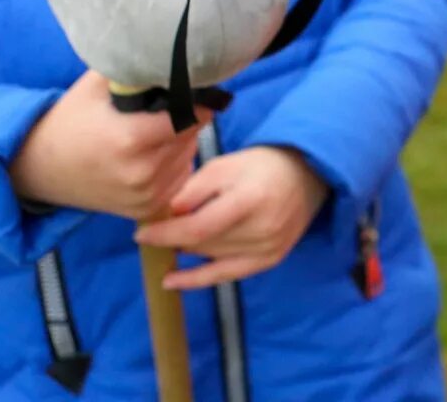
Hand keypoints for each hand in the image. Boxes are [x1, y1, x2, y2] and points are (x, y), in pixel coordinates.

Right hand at [8, 70, 205, 220]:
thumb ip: (136, 68)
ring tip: (155, 130)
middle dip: (186, 117)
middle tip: (168, 107)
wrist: (42, 168)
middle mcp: (142, 172)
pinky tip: (151, 152)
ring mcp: (145, 195)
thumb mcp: (98, 84)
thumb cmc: (72, 120)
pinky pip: (179, 176)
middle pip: (190, 135)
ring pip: (187, 155)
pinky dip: (174, 162)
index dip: (195, 100)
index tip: (195, 89)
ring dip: (181, 141)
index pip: (190, 115)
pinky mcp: (147, 208)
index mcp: (131, 139)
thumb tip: (171, 52)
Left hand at [135, 146, 327, 289]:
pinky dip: (198, 280)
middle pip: (203, 244)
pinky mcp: (270, 259)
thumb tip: (167, 214)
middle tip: (154, 233)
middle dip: (174, 239)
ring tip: (167, 246)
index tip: (140, 233)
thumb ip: (194, 189)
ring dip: (186, 252)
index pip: (198, 228)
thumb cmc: (259, 166)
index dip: (165, 234)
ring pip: (211, 257)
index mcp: (248, 201)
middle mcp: (261, 230)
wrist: (306, 175)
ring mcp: (268, 248)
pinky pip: (227, 276)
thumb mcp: (224, 165)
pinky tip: (172, 281)